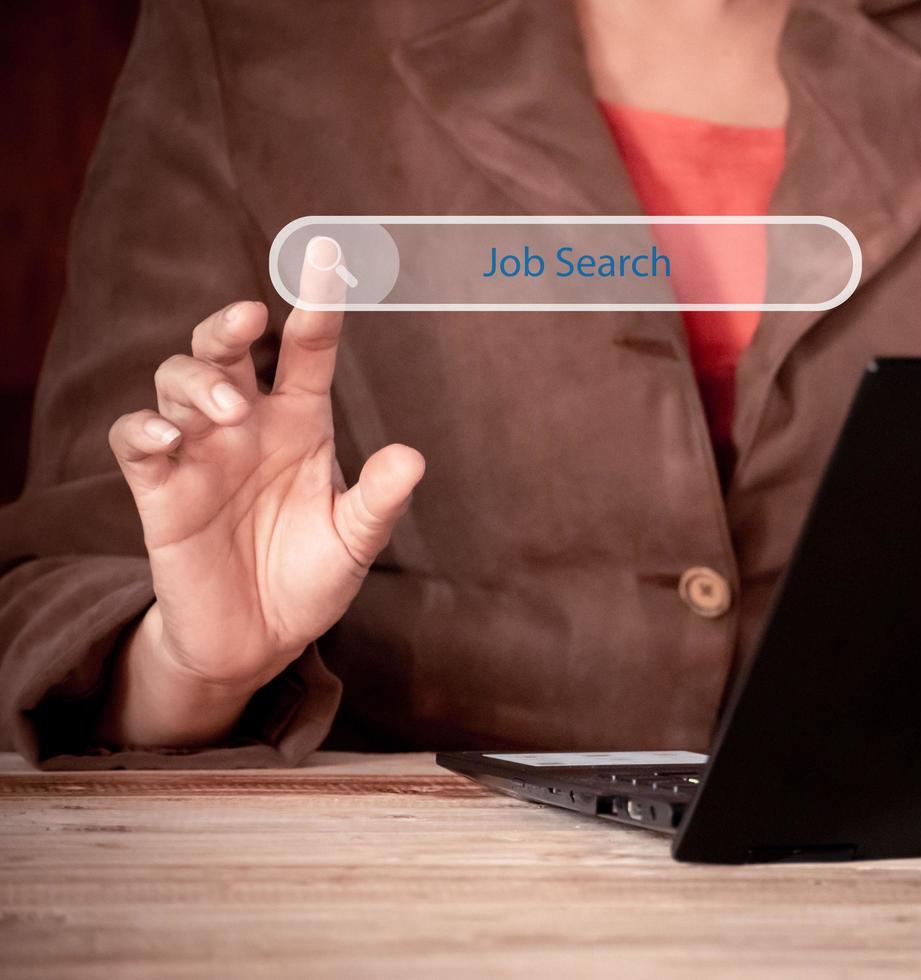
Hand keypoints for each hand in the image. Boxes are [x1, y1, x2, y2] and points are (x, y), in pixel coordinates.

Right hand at [99, 238, 424, 745]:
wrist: (259, 639)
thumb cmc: (308, 575)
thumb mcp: (355, 542)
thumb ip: (380, 502)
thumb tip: (412, 458)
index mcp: (301, 423)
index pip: (307, 350)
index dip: (316, 302)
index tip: (328, 253)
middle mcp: (248, 425)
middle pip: (226, 349)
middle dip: (229, 325)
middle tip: (249, 317)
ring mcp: (200, 453)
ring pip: (177, 380)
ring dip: (197, 380)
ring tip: (227, 409)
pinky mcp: (160, 491)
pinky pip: (135, 443)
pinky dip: (143, 432)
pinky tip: (166, 440)